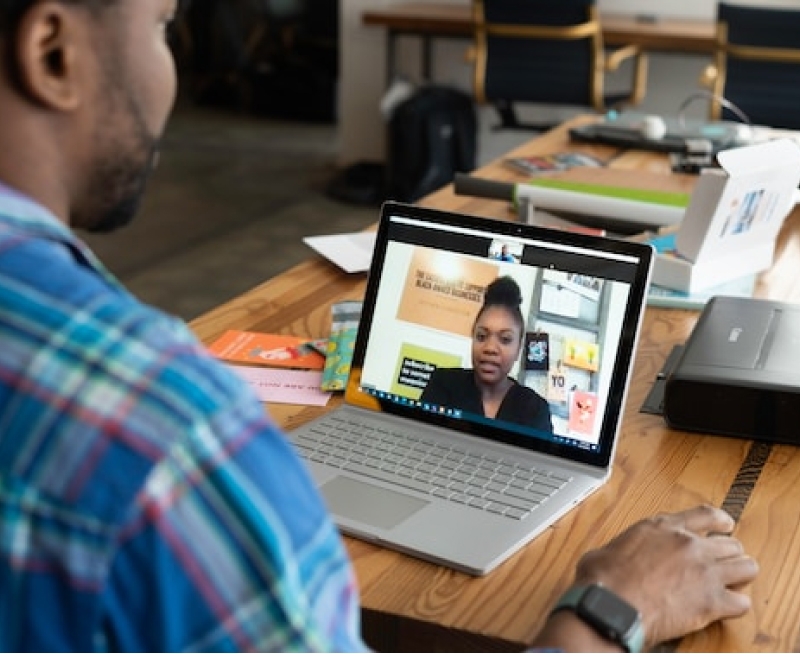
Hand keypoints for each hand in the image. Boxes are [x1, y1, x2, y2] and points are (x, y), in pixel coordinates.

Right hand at [573, 504, 757, 647]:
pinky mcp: (711, 602)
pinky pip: (742, 603)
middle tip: (723, 563)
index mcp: (662, 527)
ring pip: (746, 568)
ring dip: (740, 575)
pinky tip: (726, 609)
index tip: (726, 525)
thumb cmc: (603, 580)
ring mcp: (704, 572)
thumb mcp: (610, 549)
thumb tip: (618, 557)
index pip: (704, 515)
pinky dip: (736, 606)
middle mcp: (688, 545)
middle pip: (731, 543)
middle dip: (729, 554)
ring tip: (732, 583)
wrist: (610, 606)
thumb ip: (626, 548)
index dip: (720, 520)